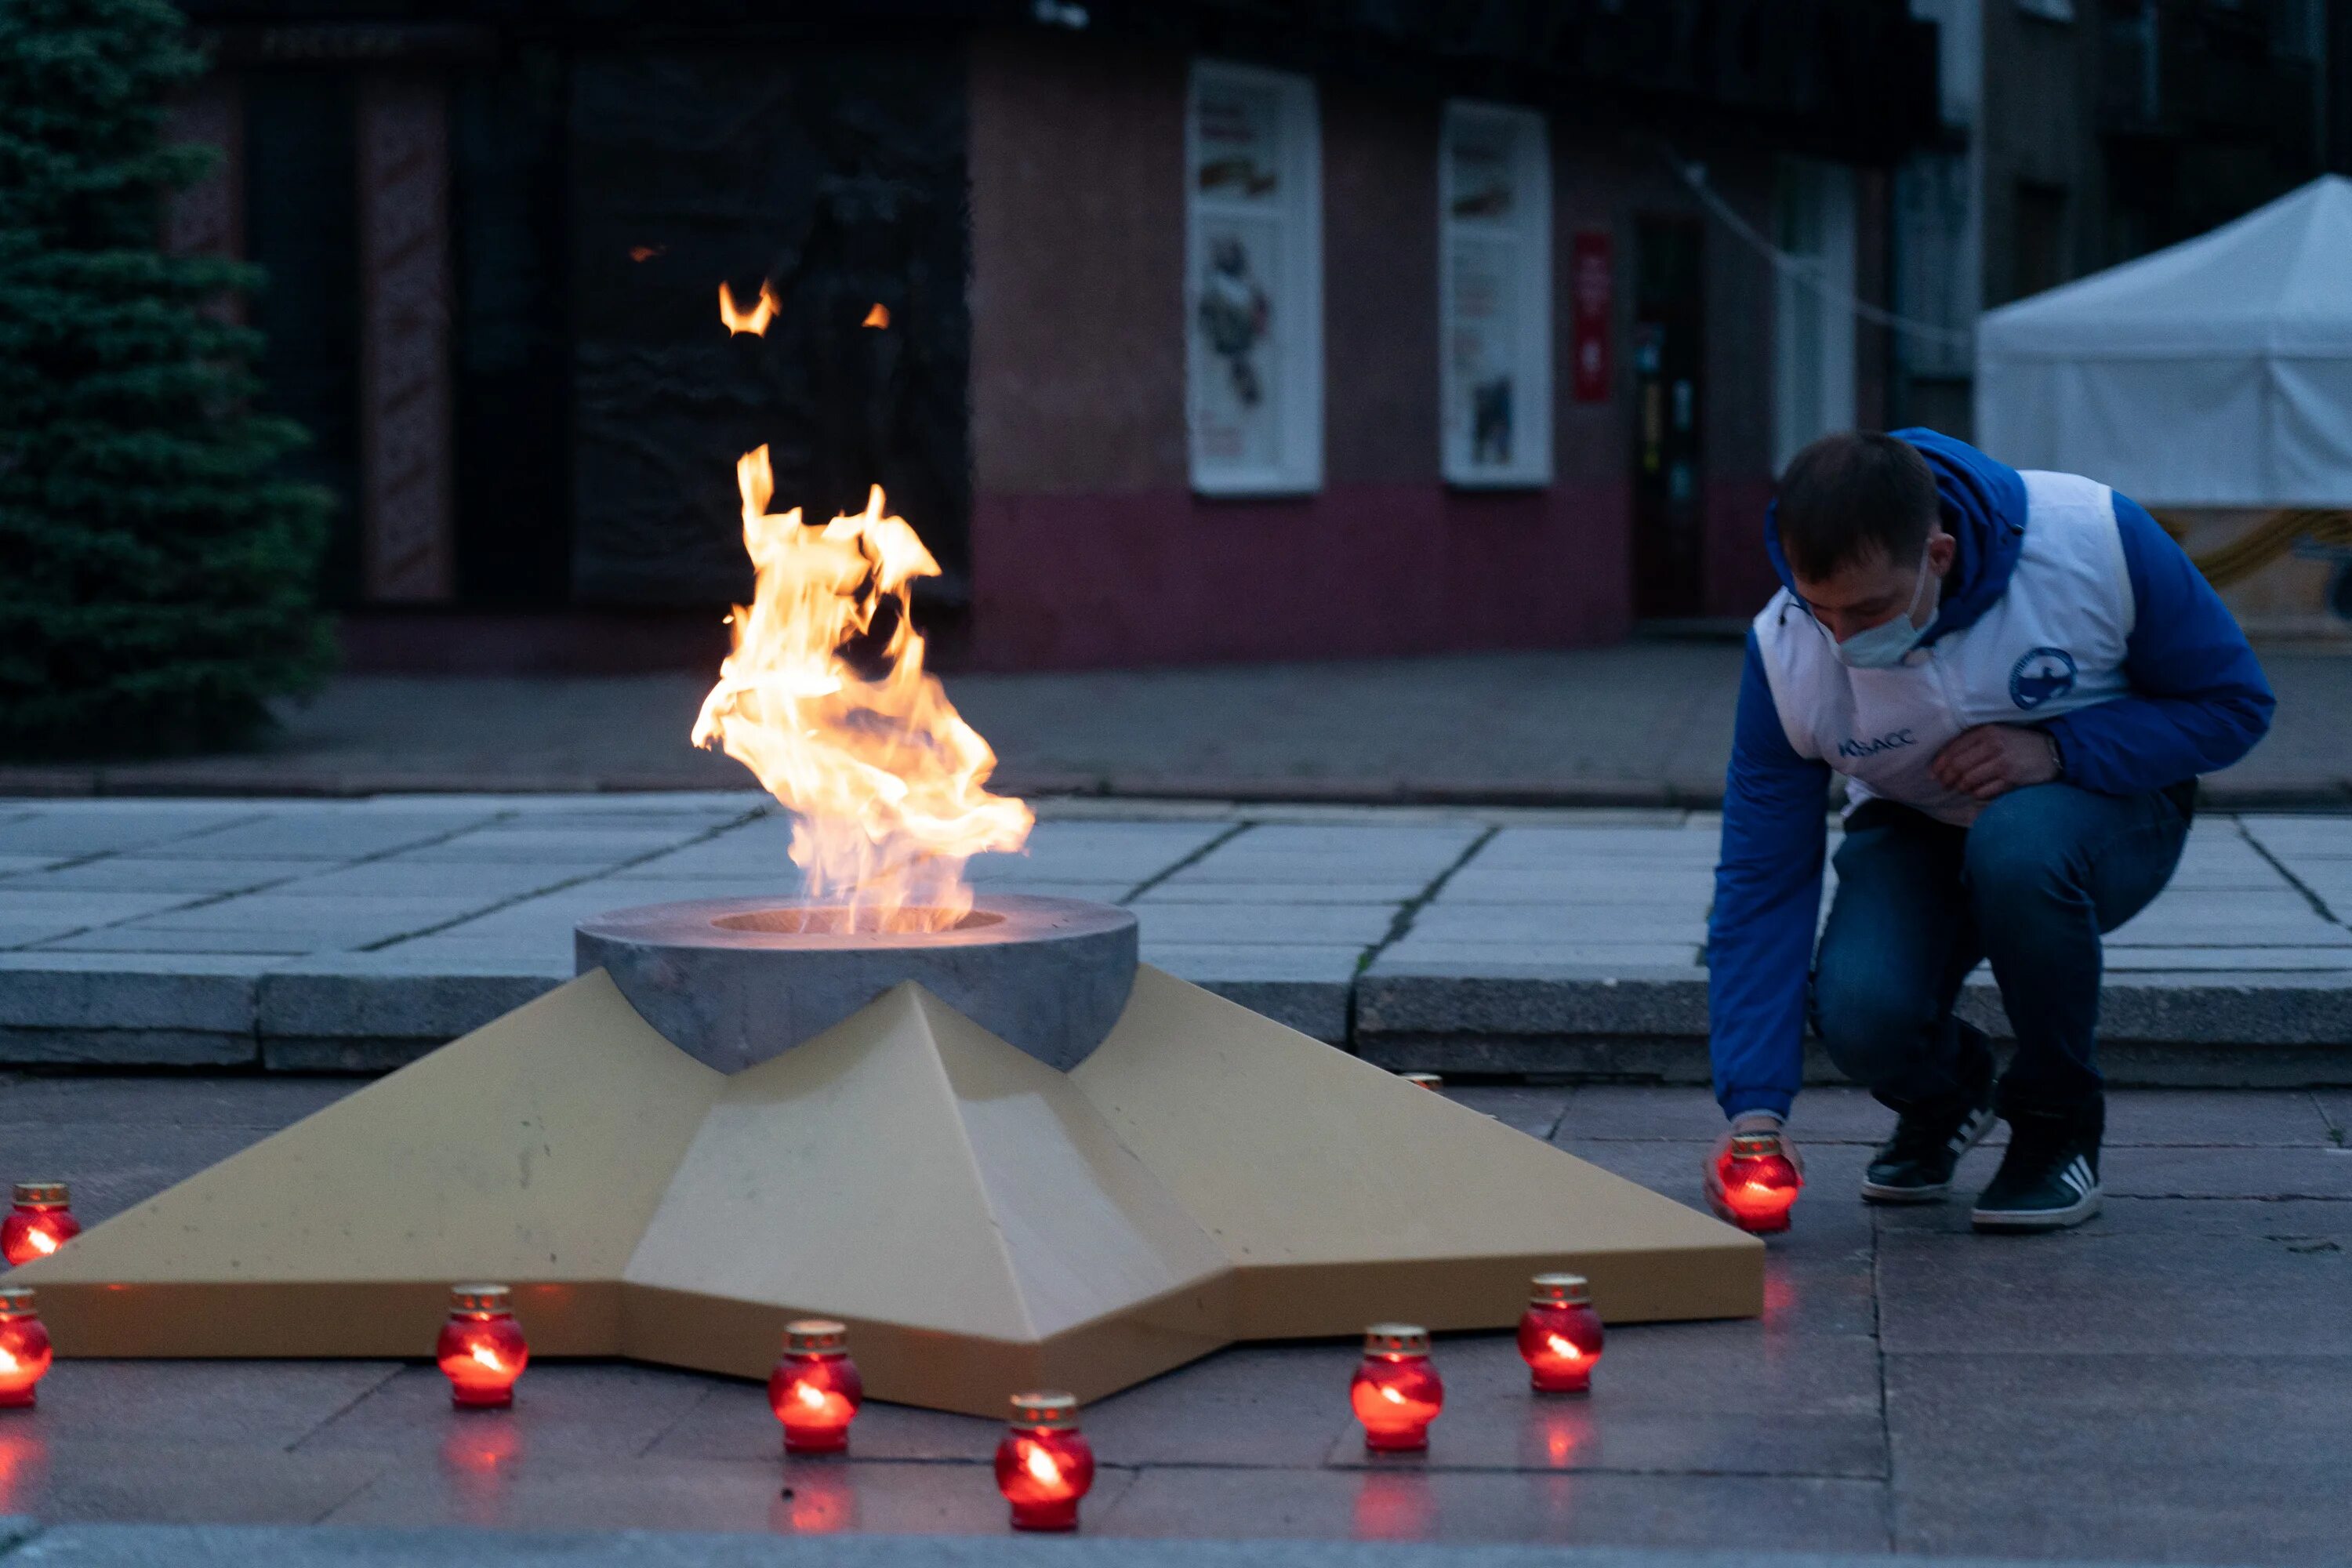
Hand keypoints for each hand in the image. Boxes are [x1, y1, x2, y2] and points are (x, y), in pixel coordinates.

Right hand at [1703, 1112, 1803, 1225]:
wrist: (1760, 1129)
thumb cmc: (1770, 1136)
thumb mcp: (1783, 1142)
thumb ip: (1792, 1158)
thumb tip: (1800, 1181)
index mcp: (1726, 1143)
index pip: (1711, 1161)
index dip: (1713, 1178)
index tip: (1723, 1193)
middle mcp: (1718, 1156)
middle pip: (1706, 1181)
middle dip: (1716, 1201)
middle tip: (1733, 1216)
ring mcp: (1719, 1168)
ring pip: (1709, 1191)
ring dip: (1718, 1208)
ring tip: (1735, 1221)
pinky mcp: (1724, 1178)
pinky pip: (1718, 1194)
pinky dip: (1724, 1207)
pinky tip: (1738, 1218)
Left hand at [1931, 724, 2059, 801]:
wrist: (2054, 751)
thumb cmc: (2019, 742)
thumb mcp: (1997, 734)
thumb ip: (1973, 742)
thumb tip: (1944, 761)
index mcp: (1985, 731)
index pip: (1953, 748)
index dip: (1939, 764)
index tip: (1933, 774)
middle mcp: (1992, 745)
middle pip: (1958, 766)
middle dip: (1946, 778)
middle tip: (1943, 785)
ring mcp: (2002, 763)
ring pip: (1968, 780)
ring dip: (1960, 787)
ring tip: (1959, 789)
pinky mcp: (2012, 779)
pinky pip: (1984, 791)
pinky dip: (1976, 794)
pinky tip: (1976, 793)